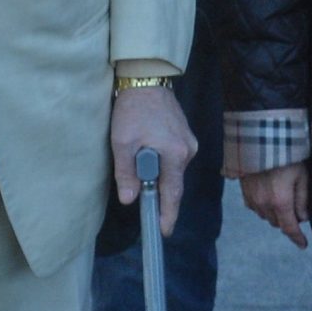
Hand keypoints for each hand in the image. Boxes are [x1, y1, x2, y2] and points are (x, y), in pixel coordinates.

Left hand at [111, 83, 196, 236]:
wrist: (147, 79)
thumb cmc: (133, 110)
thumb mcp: (122, 142)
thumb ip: (126, 173)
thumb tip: (130, 199)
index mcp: (175, 154)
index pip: (172, 193)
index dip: (168, 214)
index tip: (164, 231)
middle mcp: (188, 150)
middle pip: (173, 182)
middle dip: (159, 193)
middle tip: (145, 204)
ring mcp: (189, 142)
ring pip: (173, 169)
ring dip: (159, 175)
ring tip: (139, 168)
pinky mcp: (185, 135)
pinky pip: (174, 158)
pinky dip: (162, 163)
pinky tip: (148, 156)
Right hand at [242, 163, 309, 247]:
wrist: (259, 142)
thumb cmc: (286, 157)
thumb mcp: (301, 176)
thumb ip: (302, 199)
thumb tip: (303, 218)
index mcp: (280, 202)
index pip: (289, 228)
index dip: (297, 238)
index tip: (303, 245)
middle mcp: (264, 205)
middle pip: (277, 223)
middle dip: (287, 221)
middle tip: (297, 210)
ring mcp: (252, 200)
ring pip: (266, 217)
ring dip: (275, 214)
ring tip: (283, 198)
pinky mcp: (244, 194)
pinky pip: (255, 208)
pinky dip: (264, 207)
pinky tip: (269, 196)